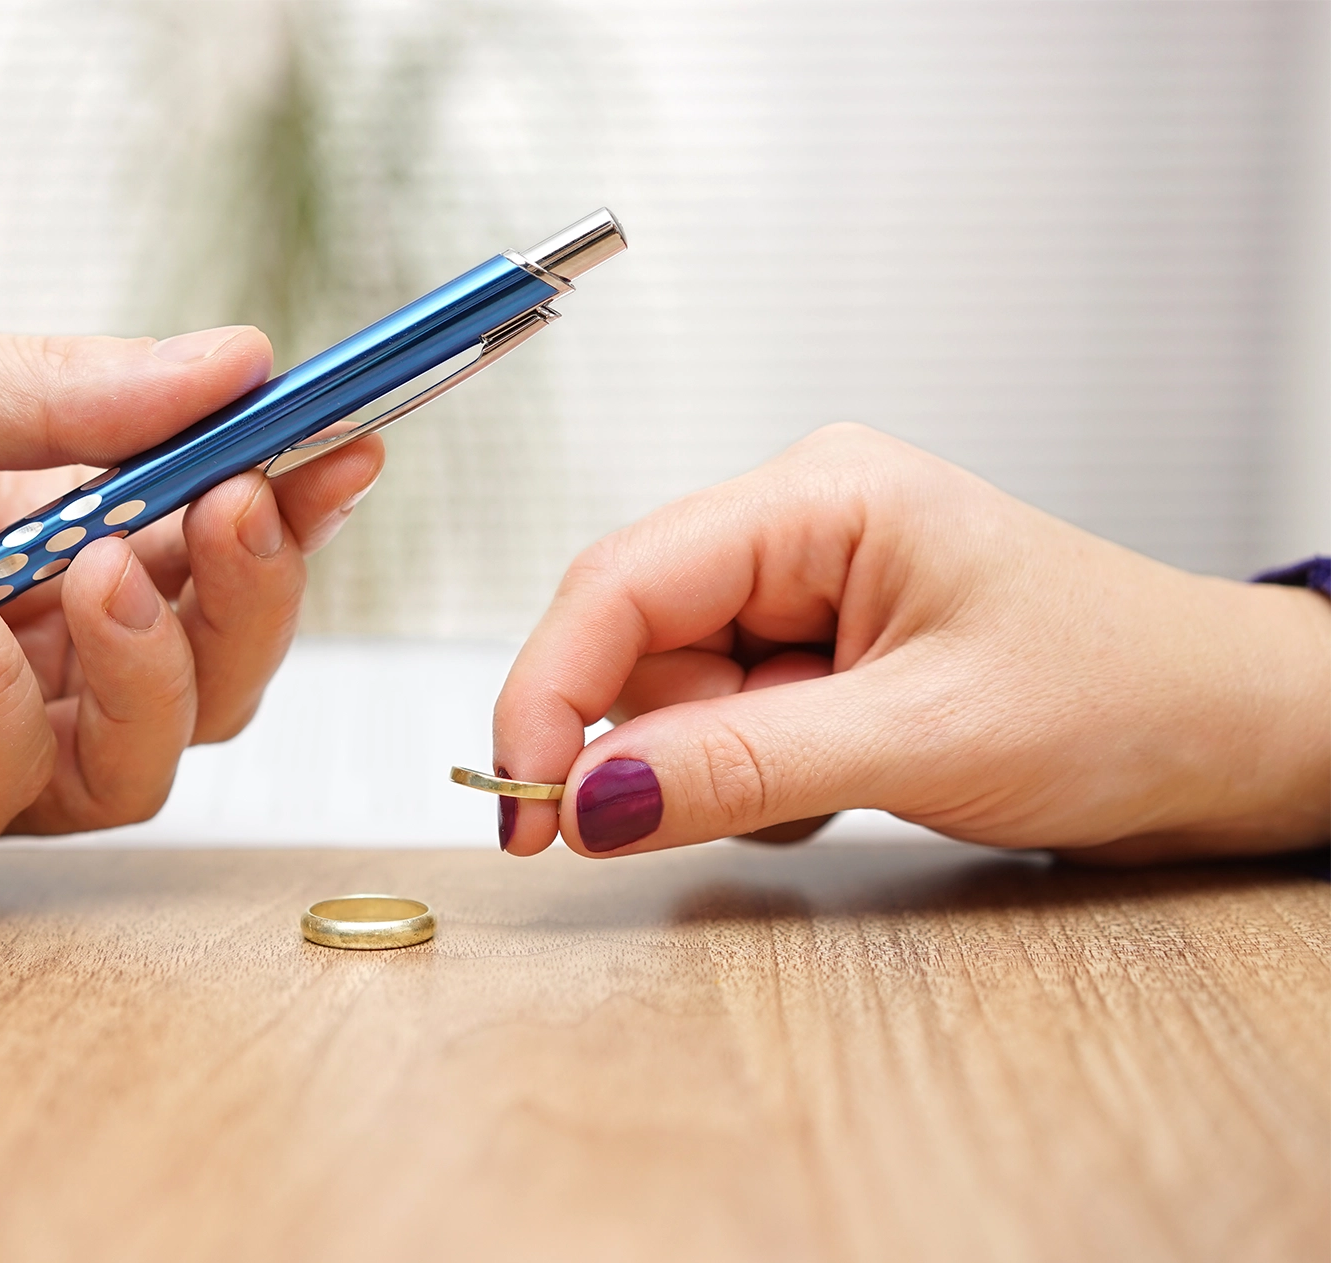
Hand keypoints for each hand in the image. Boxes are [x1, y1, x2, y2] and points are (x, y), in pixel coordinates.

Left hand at [0, 321, 381, 897]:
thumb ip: (72, 392)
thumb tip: (242, 361)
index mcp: (39, 538)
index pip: (201, 547)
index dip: (286, 508)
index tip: (345, 449)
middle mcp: (25, 652)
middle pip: (212, 671)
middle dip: (249, 595)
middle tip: (243, 511)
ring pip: (147, 752)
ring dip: (146, 656)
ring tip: (86, 564)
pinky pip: (10, 783)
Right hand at [494, 425, 1330, 863]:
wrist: (1233, 740)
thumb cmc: (1129, 694)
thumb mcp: (924, 738)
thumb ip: (741, 766)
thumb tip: (587, 799)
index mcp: (817, 497)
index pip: (621, 582)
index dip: (548, 691)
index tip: (521, 802)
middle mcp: (795, 531)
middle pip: (633, 642)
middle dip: (659, 741)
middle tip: (721, 808)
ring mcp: (803, 596)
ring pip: (670, 697)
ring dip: (718, 767)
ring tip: (847, 780)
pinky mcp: (815, 659)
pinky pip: (718, 728)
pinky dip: (753, 780)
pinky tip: (850, 784)